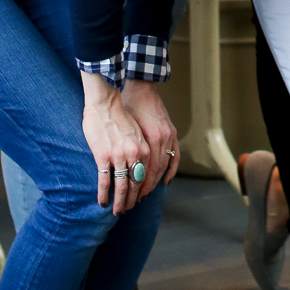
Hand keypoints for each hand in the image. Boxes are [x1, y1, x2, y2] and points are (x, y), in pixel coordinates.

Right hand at [81, 73, 150, 216]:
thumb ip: (140, 149)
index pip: (148, 176)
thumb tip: (140, 164)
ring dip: (119, 202)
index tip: (139, 199)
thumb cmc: (120, 116)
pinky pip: (104, 181)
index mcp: (145, 149)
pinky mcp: (103, 156)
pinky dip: (104, 194)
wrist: (105, 104)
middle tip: (127, 210)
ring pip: (122, 186)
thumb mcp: (137, 133)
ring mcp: (119, 156)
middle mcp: (135, 154)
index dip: (144, 190)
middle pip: (136, 184)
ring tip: (117, 211)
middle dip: (132, 200)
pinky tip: (102, 202)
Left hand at [121, 80, 179, 198]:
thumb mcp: (123, 129)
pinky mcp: (171, 132)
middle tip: (134, 202)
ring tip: (146, 194)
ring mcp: (168, 136)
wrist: (140, 87)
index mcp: (148, 139)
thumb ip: (124, 147)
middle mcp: (161, 139)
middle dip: (144, 189)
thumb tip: (115, 169)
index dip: (136, 187)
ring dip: (155, 181)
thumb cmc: (127, 107)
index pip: (144, 171)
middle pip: (154, 171)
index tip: (127, 198)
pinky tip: (165, 181)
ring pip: (163, 166)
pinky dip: (171, 170)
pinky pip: (174, 156)